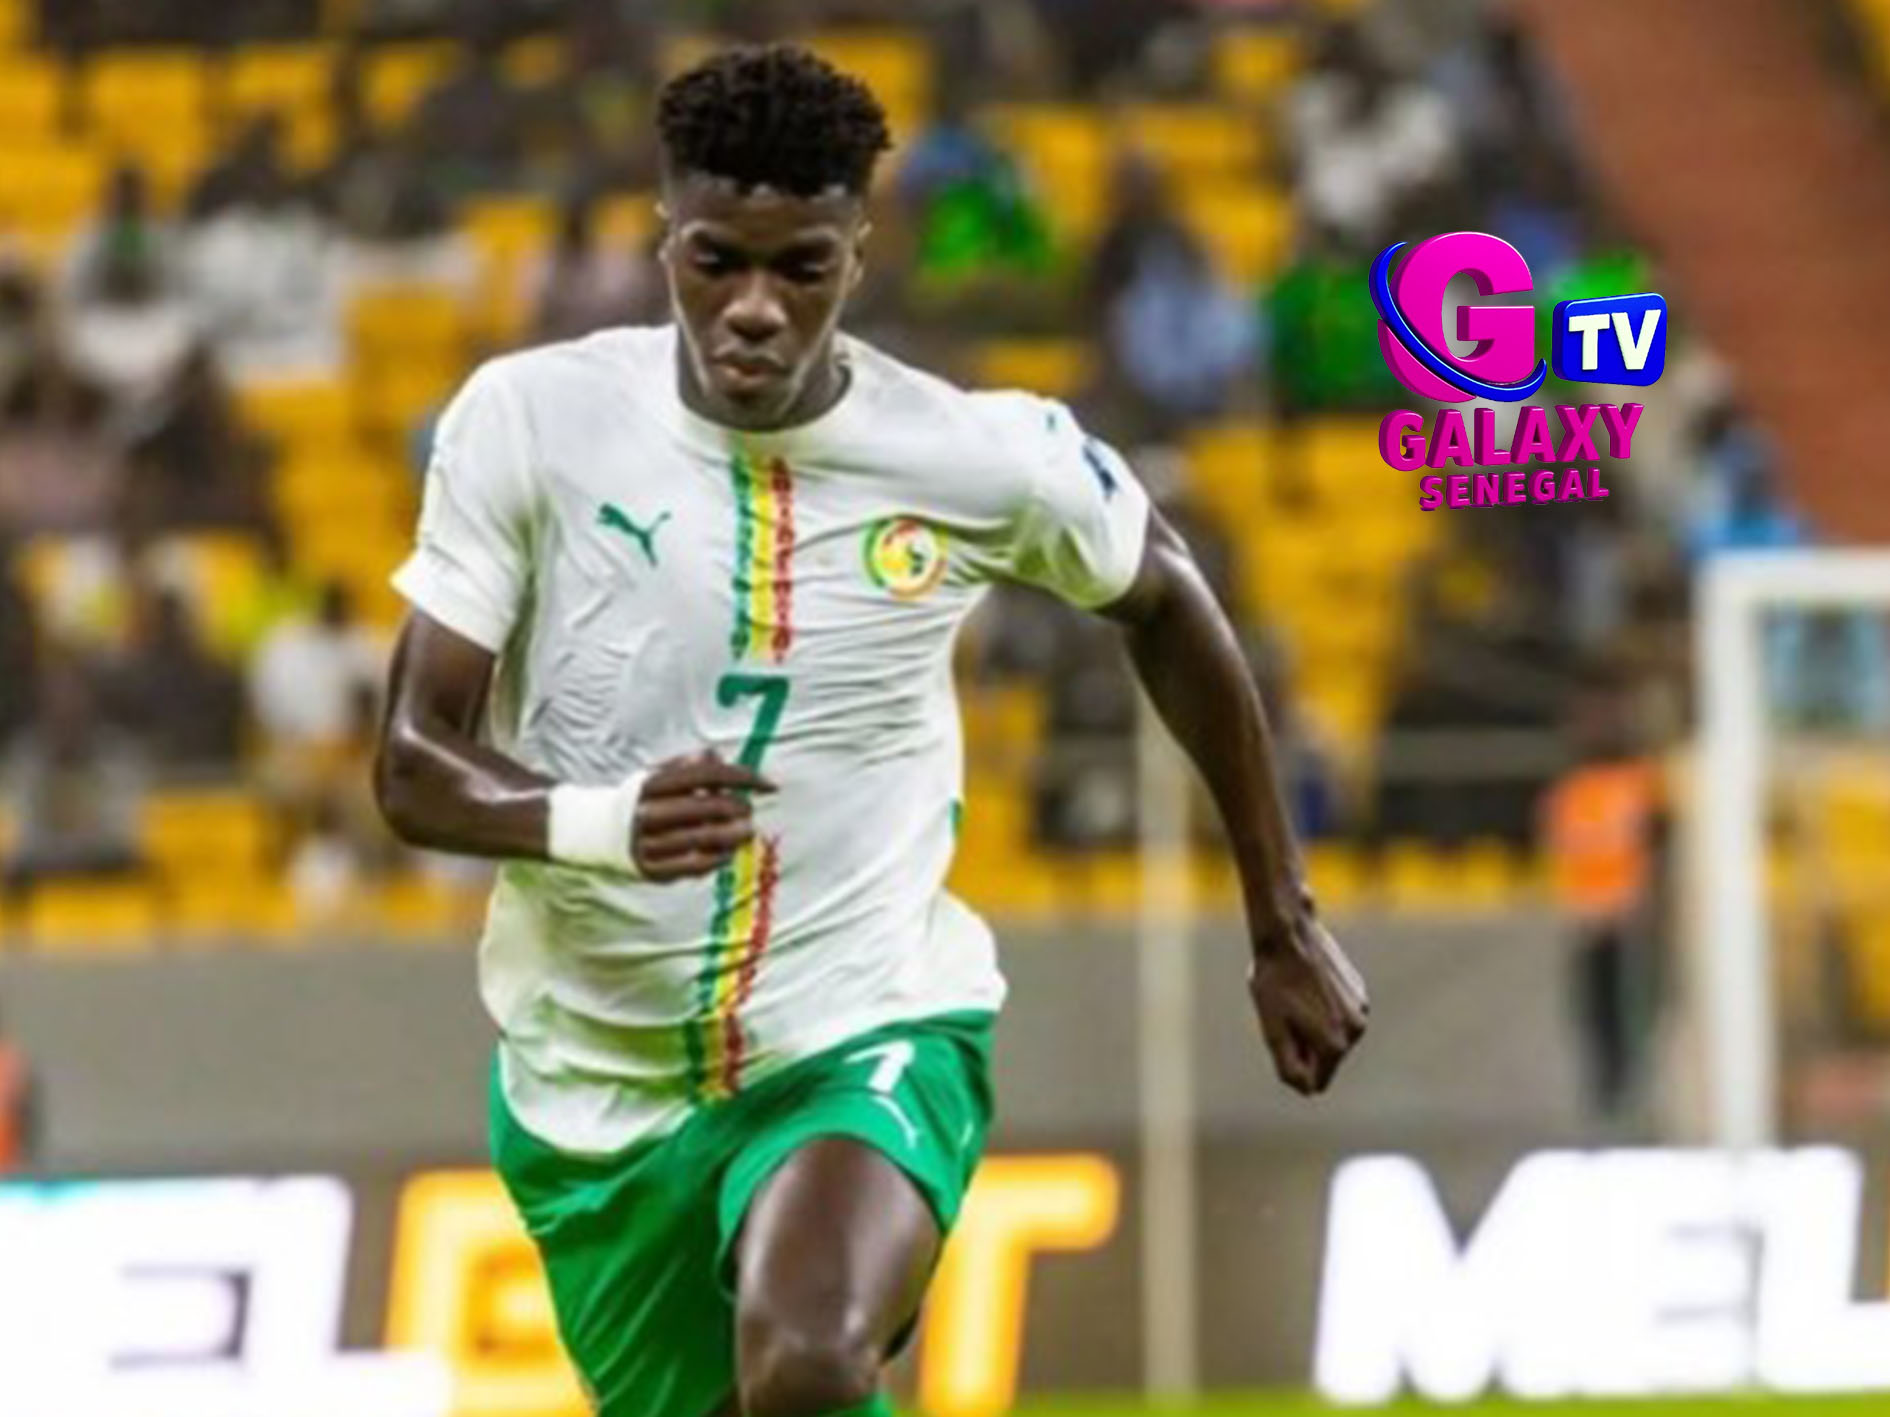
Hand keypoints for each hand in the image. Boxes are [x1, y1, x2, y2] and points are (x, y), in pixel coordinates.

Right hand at [633, 751, 774, 882]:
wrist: (600, 832)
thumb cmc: (644, 799)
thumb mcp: (659, 774)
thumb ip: (689, 764)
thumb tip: (718, 757)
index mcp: (652, 783)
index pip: (708, 774)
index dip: (744, 778)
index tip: (769, 786)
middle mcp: (647, 812)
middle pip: (709, 807)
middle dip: (739, 808)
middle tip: (749, 811)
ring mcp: (648, 843)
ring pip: (705, 839)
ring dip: (734, 835)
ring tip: (747, 831)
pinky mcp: (652, 869)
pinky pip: (695, 865)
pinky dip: (718, 858)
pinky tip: (729, 852)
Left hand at [1248, 915, 1368, 1095]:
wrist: (1288, 934)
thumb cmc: (1274, 982)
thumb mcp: (1272, 1030)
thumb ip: (1289, 1067)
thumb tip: (1307, 1090)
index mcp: (1334, 1046)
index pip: (1316, 1082)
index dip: (1294, 1065)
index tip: (1282, 1037)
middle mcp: (1356, 1032)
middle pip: (1326, 1059)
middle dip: (1305, 1044)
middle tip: (1286, 1012)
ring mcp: (1361, 1009)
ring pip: (1334, 1035)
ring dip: (1314, 1025)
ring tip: (1296, 996)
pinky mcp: (1360, 991)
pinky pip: (1339, 1014)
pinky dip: (1324, 1007)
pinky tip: (1308, 983)